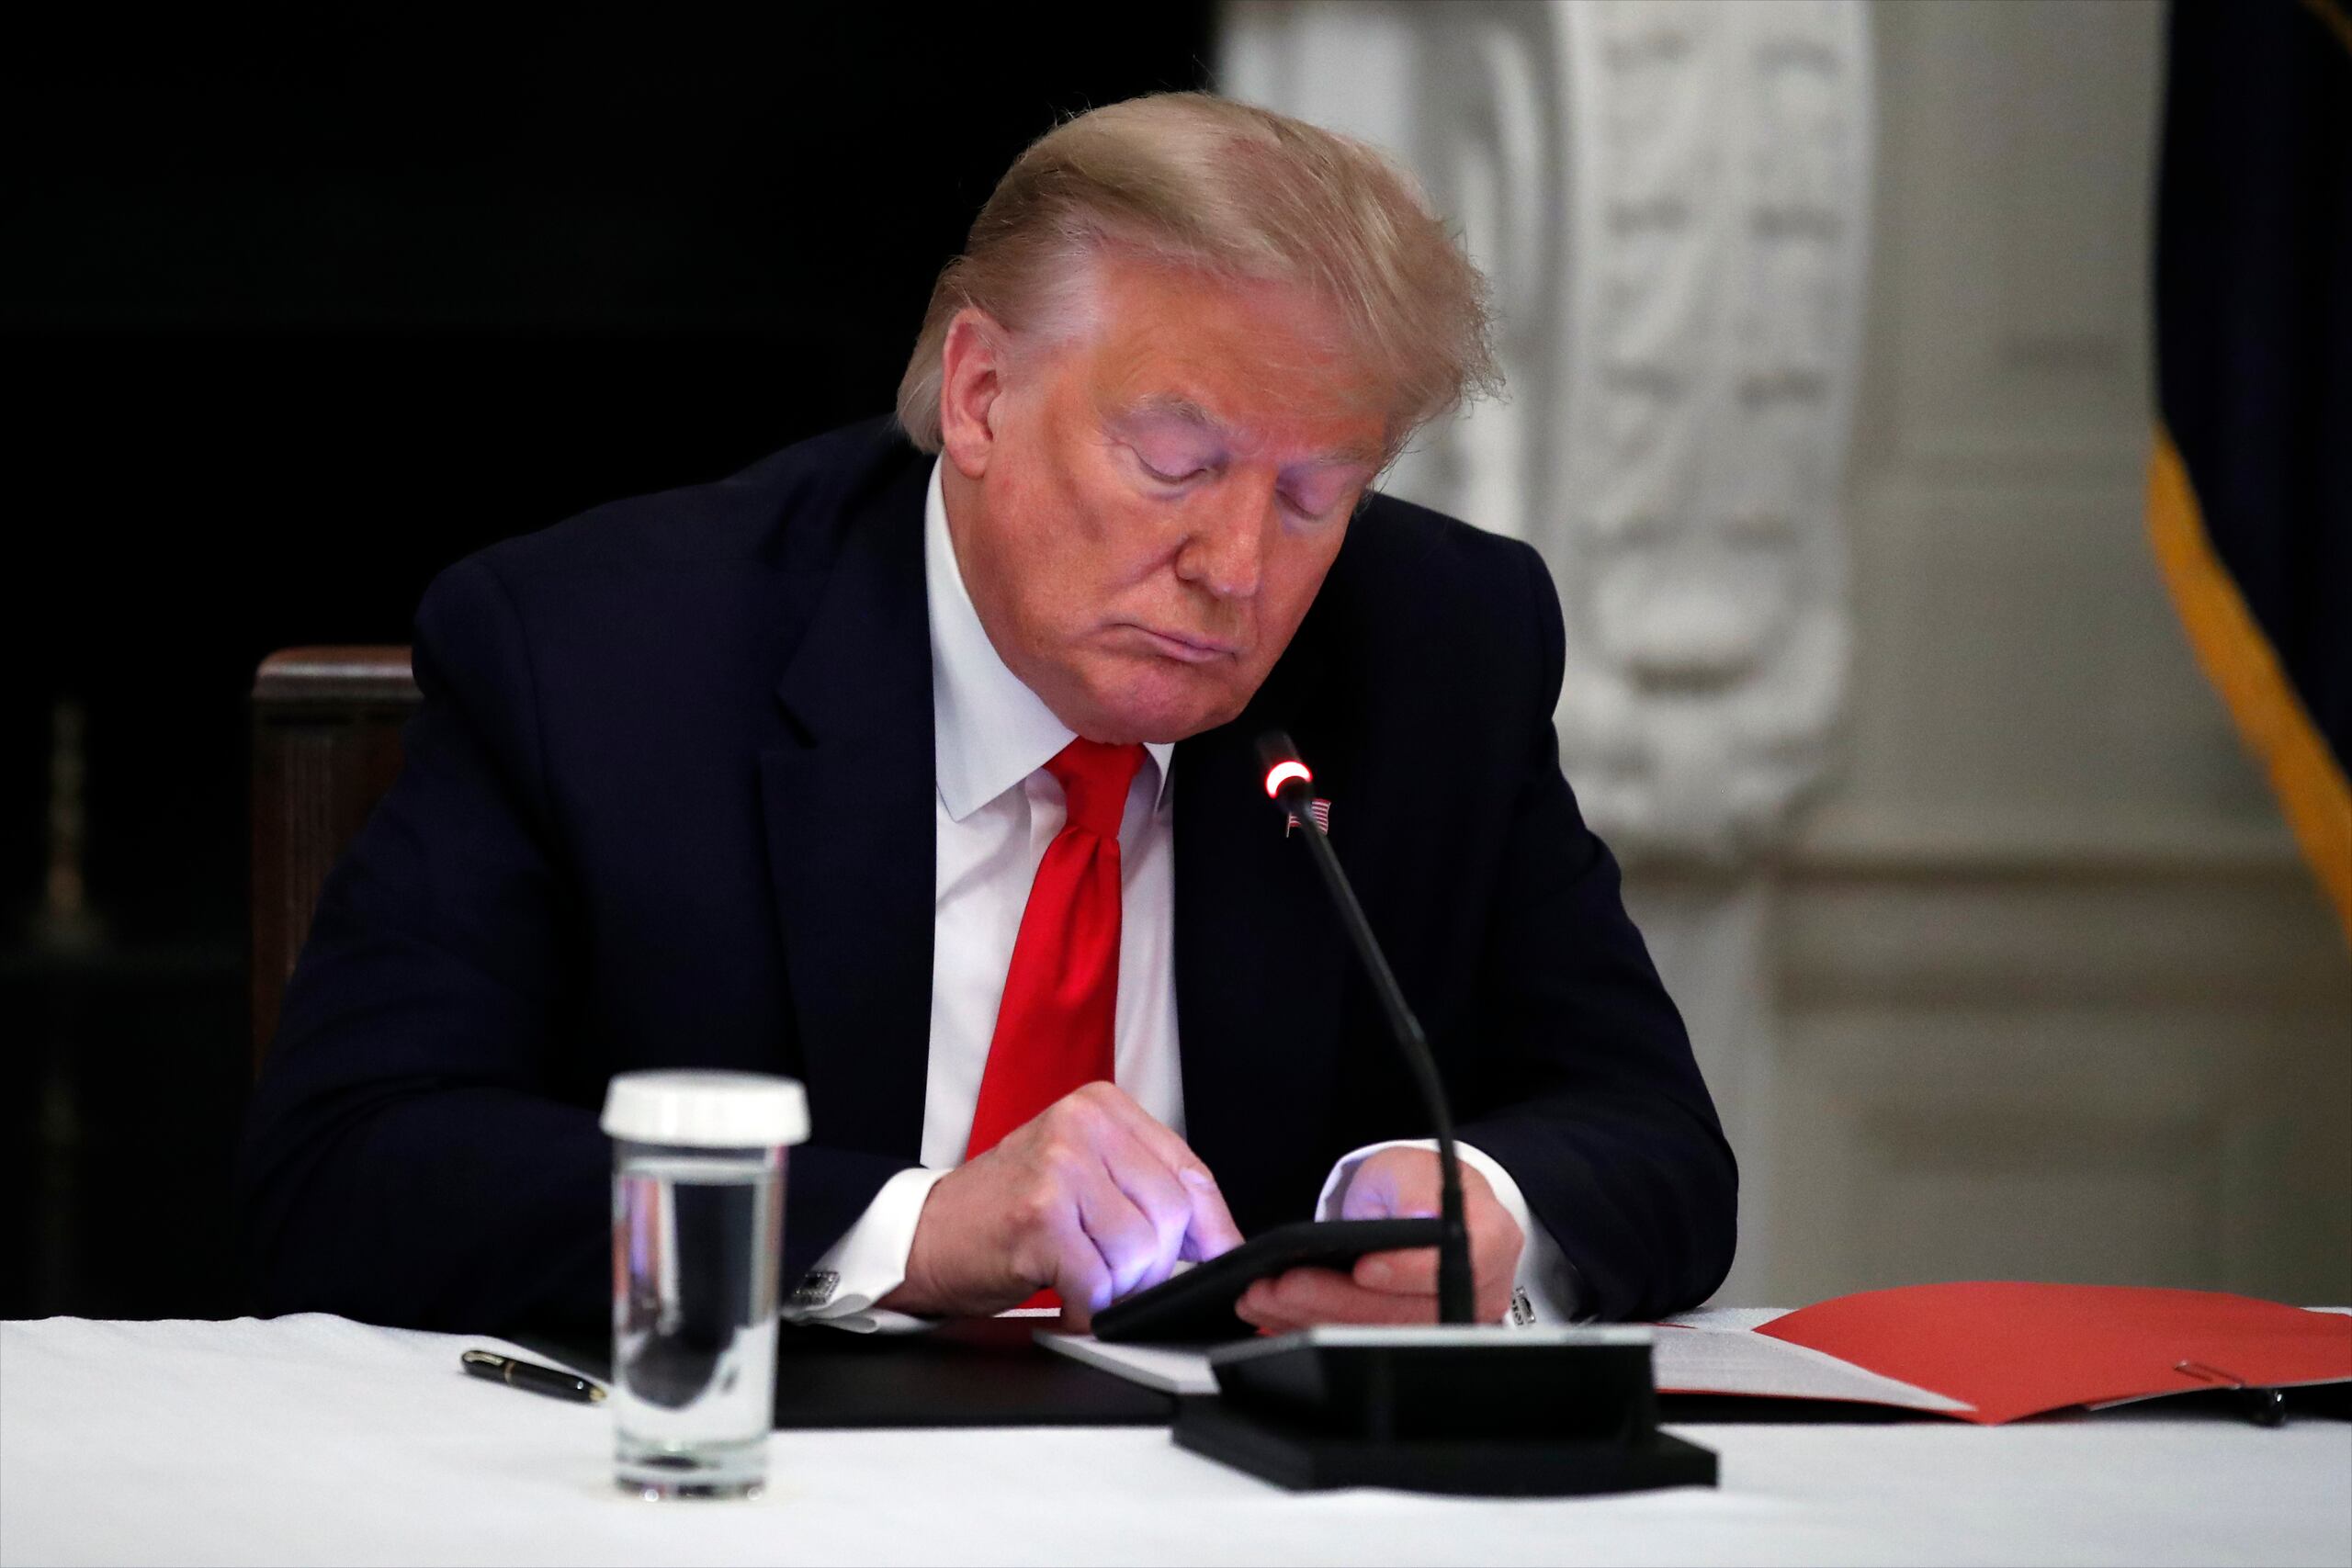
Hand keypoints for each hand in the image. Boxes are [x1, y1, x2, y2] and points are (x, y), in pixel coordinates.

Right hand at [880, 1082, 1244, 1330]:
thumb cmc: (1008, 1207)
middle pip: (1172, 1214)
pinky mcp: (1040, 1218)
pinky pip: (1099, 1283)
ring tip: (1082, 1278)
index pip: (1190, 1171)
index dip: (1212, 1227)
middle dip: (1153, 1265)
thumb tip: (1218, 1237)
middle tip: (1115, 1275)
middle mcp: (1082, 1125)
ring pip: (1141, 1252)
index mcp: (1102, 1107)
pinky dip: (1089, 1307)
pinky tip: (1066, 1297)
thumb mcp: (1083, 1171)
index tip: (1219, 1258)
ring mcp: (1060, 1168)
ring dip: (1117, 1287)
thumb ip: (1146, 1187)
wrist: (926, 1232)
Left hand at [1233, 1147, 1522, 1331]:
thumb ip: (1414, 1190)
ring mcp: (1445, 1323)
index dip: (1406, 1273)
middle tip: (1283, 1285)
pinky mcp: (1409, 1340)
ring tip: (1265, 1298)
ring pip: (1376, 1335)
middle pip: (1405, 1312)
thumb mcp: (1412, 1169)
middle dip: (1336, 1301)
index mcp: (1488, 1241)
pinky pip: (1359, 1343)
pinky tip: (1277, 1316)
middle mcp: (1475, 1291)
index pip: (1451, 1266)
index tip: (1363, 1267)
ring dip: (1314, 1319)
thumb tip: (1420, 1218)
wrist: (1419, 1209)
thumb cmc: (1417, 1187)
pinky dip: (1314, 1328)